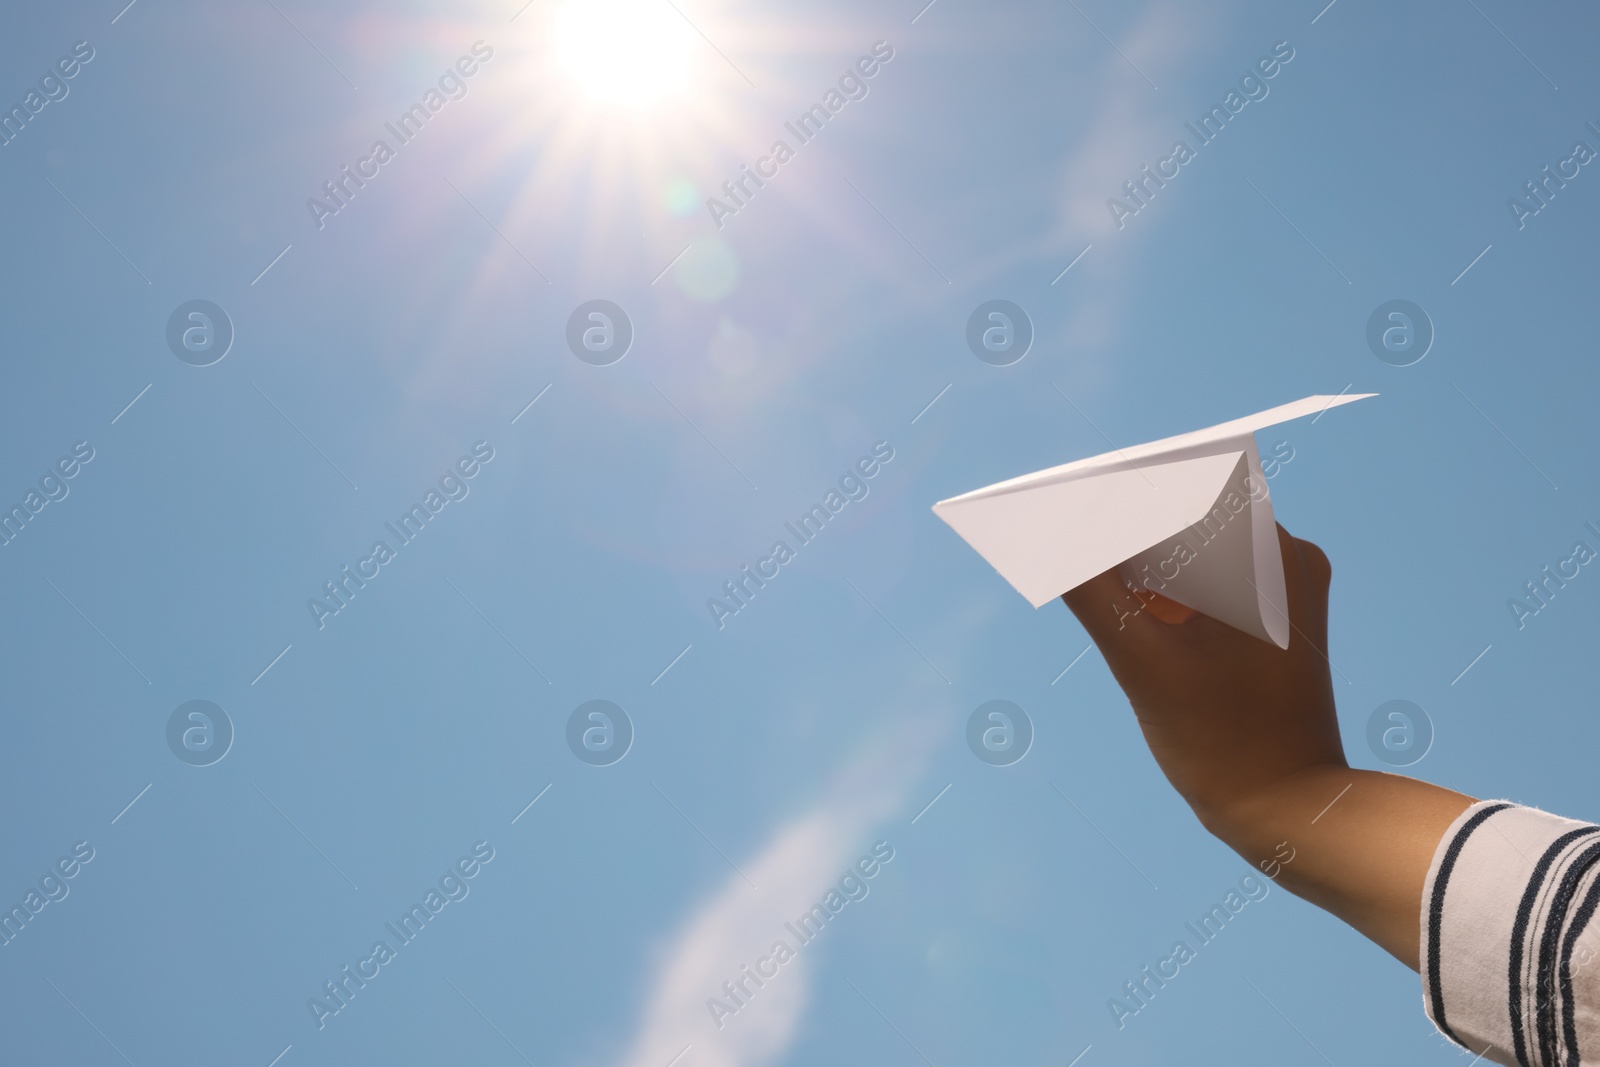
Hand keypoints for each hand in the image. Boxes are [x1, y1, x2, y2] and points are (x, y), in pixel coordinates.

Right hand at [1061, 523, 1345, 831]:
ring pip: (1198, 544)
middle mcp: (1287, 555)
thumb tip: (1049, 539)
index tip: (1058, 510)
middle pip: (1186, 514)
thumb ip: (1092, 592)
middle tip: (1062, 540)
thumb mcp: (1141, 663)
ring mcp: (1288, 585)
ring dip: (1143, 556)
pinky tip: (1132, 607)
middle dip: (1122, 526)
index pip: (1176, 493)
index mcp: (1266, 554)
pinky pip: (1216, 575)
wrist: (1290, 809)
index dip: (1111, 499)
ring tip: (1089, 572)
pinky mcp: (1280, 614)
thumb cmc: (1221, 744)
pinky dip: (1171, 584)